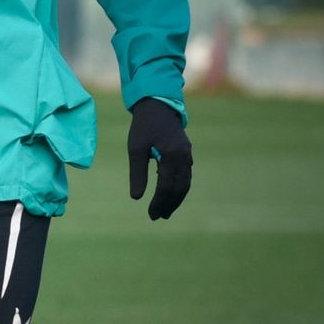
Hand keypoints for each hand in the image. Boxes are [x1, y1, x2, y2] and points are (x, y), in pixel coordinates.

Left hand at [127, 98, 191, 219]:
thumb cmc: (143, 126)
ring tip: (165, 211)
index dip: (159, 202)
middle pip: (180, 188)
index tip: (151, 214)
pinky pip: (185, 176)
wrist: (158, 106)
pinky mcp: (186, 154)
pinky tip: (167, 194)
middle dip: (169, 204)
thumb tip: (136, 197)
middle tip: (158, 217)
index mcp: (172, 155)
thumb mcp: (136, 148)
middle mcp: (184, 157)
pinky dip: (178, 187)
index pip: (167, 186)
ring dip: (175, 198)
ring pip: (185, 183)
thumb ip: (137, 173)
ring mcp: (187, 155)